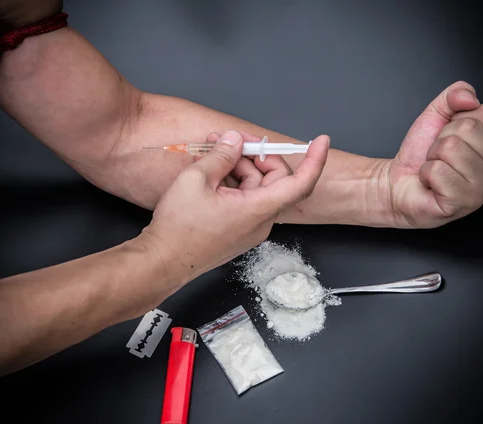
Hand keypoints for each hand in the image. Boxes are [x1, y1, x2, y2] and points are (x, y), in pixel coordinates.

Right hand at [142, 130, 329, 284]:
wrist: (162, 261)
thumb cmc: (179, 228)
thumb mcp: (197, 179)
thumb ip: (221, 154)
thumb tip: (233, 140)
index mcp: (258, 209)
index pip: (301, 183)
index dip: (314, 159)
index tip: (321, 141)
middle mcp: (260, 221)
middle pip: (274, 180)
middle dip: (256, 155)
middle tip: (232, 140)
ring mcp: (249, 227)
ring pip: (256, 187)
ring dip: (238, 166)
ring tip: (211, 151)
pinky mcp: (238, 229)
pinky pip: (244, 199)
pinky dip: (232, 182)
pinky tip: (211, 170)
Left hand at [384, 81, 482, 227]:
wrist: (398, 184)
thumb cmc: (421, 156)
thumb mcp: (437, 115)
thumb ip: (455, 95)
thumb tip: (469, 97)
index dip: (456, 122)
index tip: (449, 138)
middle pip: (469, 129)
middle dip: (442, 139)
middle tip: (439, 156)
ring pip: (452, 148)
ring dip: (433, 157)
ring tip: (436, 169)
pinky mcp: (464, 203)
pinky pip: (438, 170)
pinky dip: (426, 173)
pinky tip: (431, 183)